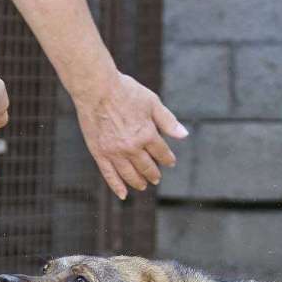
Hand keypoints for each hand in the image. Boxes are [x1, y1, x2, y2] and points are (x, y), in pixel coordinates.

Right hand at [73, 73, 187, 199]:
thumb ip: (167, 121)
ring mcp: (114, 152)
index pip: (162, 153)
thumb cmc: (125, 91)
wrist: (96, 87)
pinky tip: (123, 194)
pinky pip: (109, 174)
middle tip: (156, 178)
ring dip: (139, 181)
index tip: (170, 162)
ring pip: (130, 174)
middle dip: (154, 173)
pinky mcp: (99, 153)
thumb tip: (184, 135)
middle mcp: (132, 147)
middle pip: (147, 166)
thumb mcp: (152, 102)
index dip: (167, 159)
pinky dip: (117, 186)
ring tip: (143, 185)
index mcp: (147, 134)